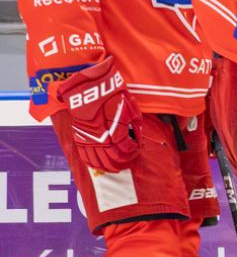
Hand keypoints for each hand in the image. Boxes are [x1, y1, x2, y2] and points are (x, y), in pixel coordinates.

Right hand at [58, 57, 141, 171]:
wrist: (90, 89)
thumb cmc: (112, 96)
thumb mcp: (130, 108)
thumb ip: (135, 125)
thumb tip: (137, 138)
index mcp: (116, 129)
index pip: (126, 150)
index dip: (133, 152)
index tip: (136, 150)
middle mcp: (102, 136)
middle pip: (112, 159)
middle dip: (121, 163)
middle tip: (126, 162)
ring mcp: (89, 138)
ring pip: (97, 160)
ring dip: (107, 166)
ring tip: (114, 167)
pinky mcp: (79, 136)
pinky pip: (84, 155)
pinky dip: (92, 163)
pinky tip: (98, 164)